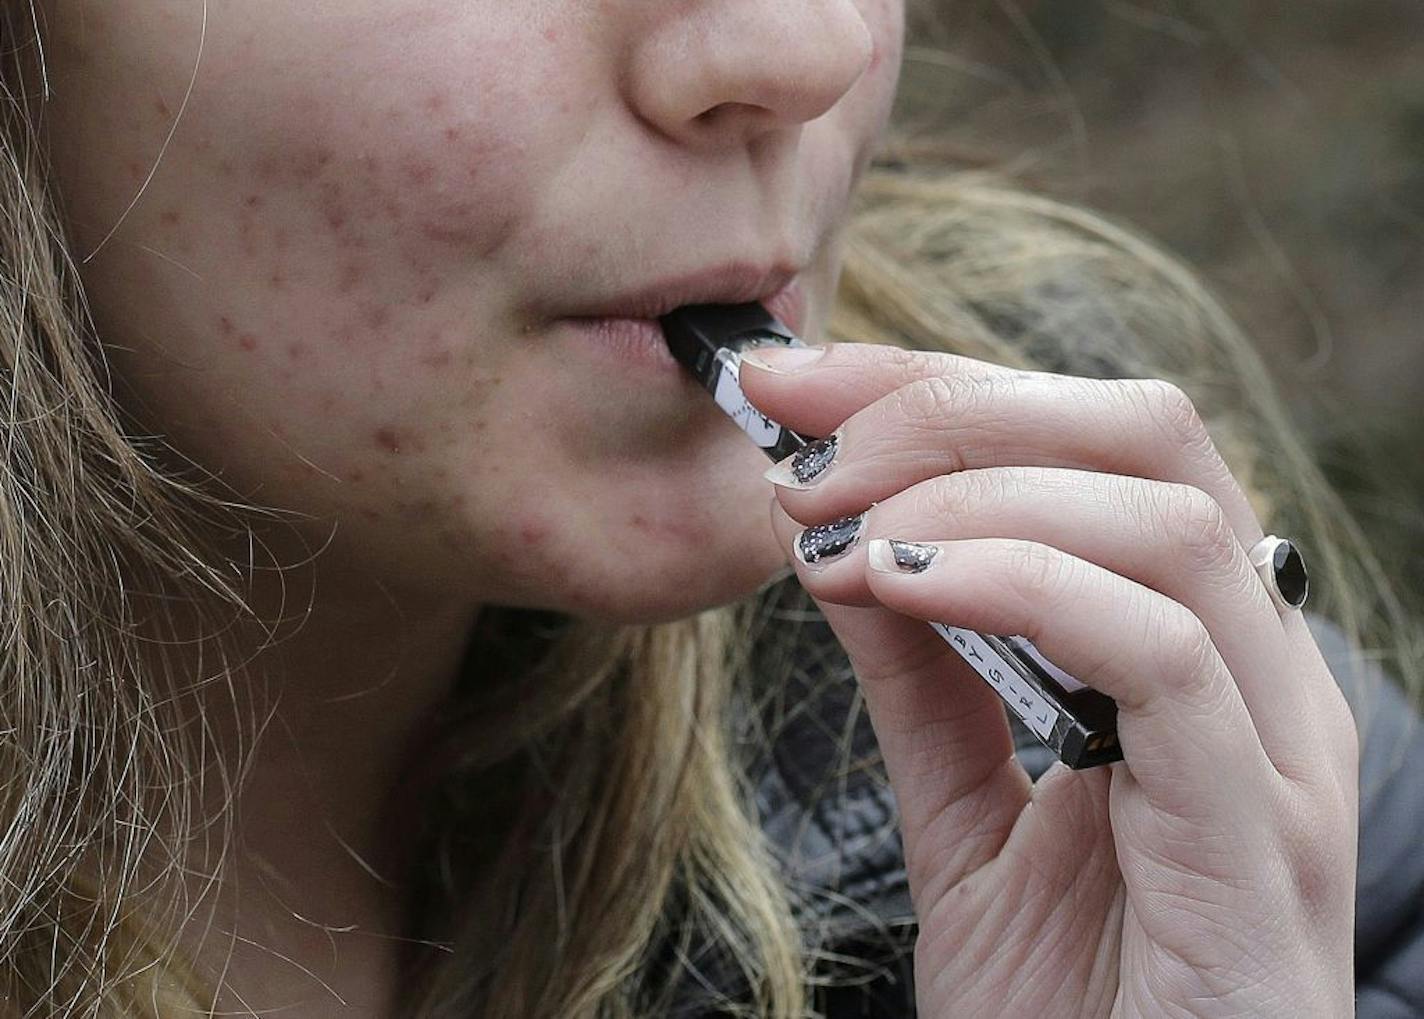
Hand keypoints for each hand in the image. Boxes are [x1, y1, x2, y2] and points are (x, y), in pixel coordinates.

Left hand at [738, 343, 1359, 1017]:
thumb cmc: (1068, 1006)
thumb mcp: (968, 814)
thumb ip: (927, 680)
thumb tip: (848, 543)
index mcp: (1198, 651)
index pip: (1094, 444)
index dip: (939, 388)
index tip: (794, 386)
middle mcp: (1259, 675)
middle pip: (1148, 436)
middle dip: (956, 407)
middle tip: (808, 449)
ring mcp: (1277, 752)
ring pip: (1165, 519)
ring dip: (974, 490)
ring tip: (838, 530)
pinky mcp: (1265, 836)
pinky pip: (1167, 653)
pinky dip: (1023, 584)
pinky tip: (904, 587)